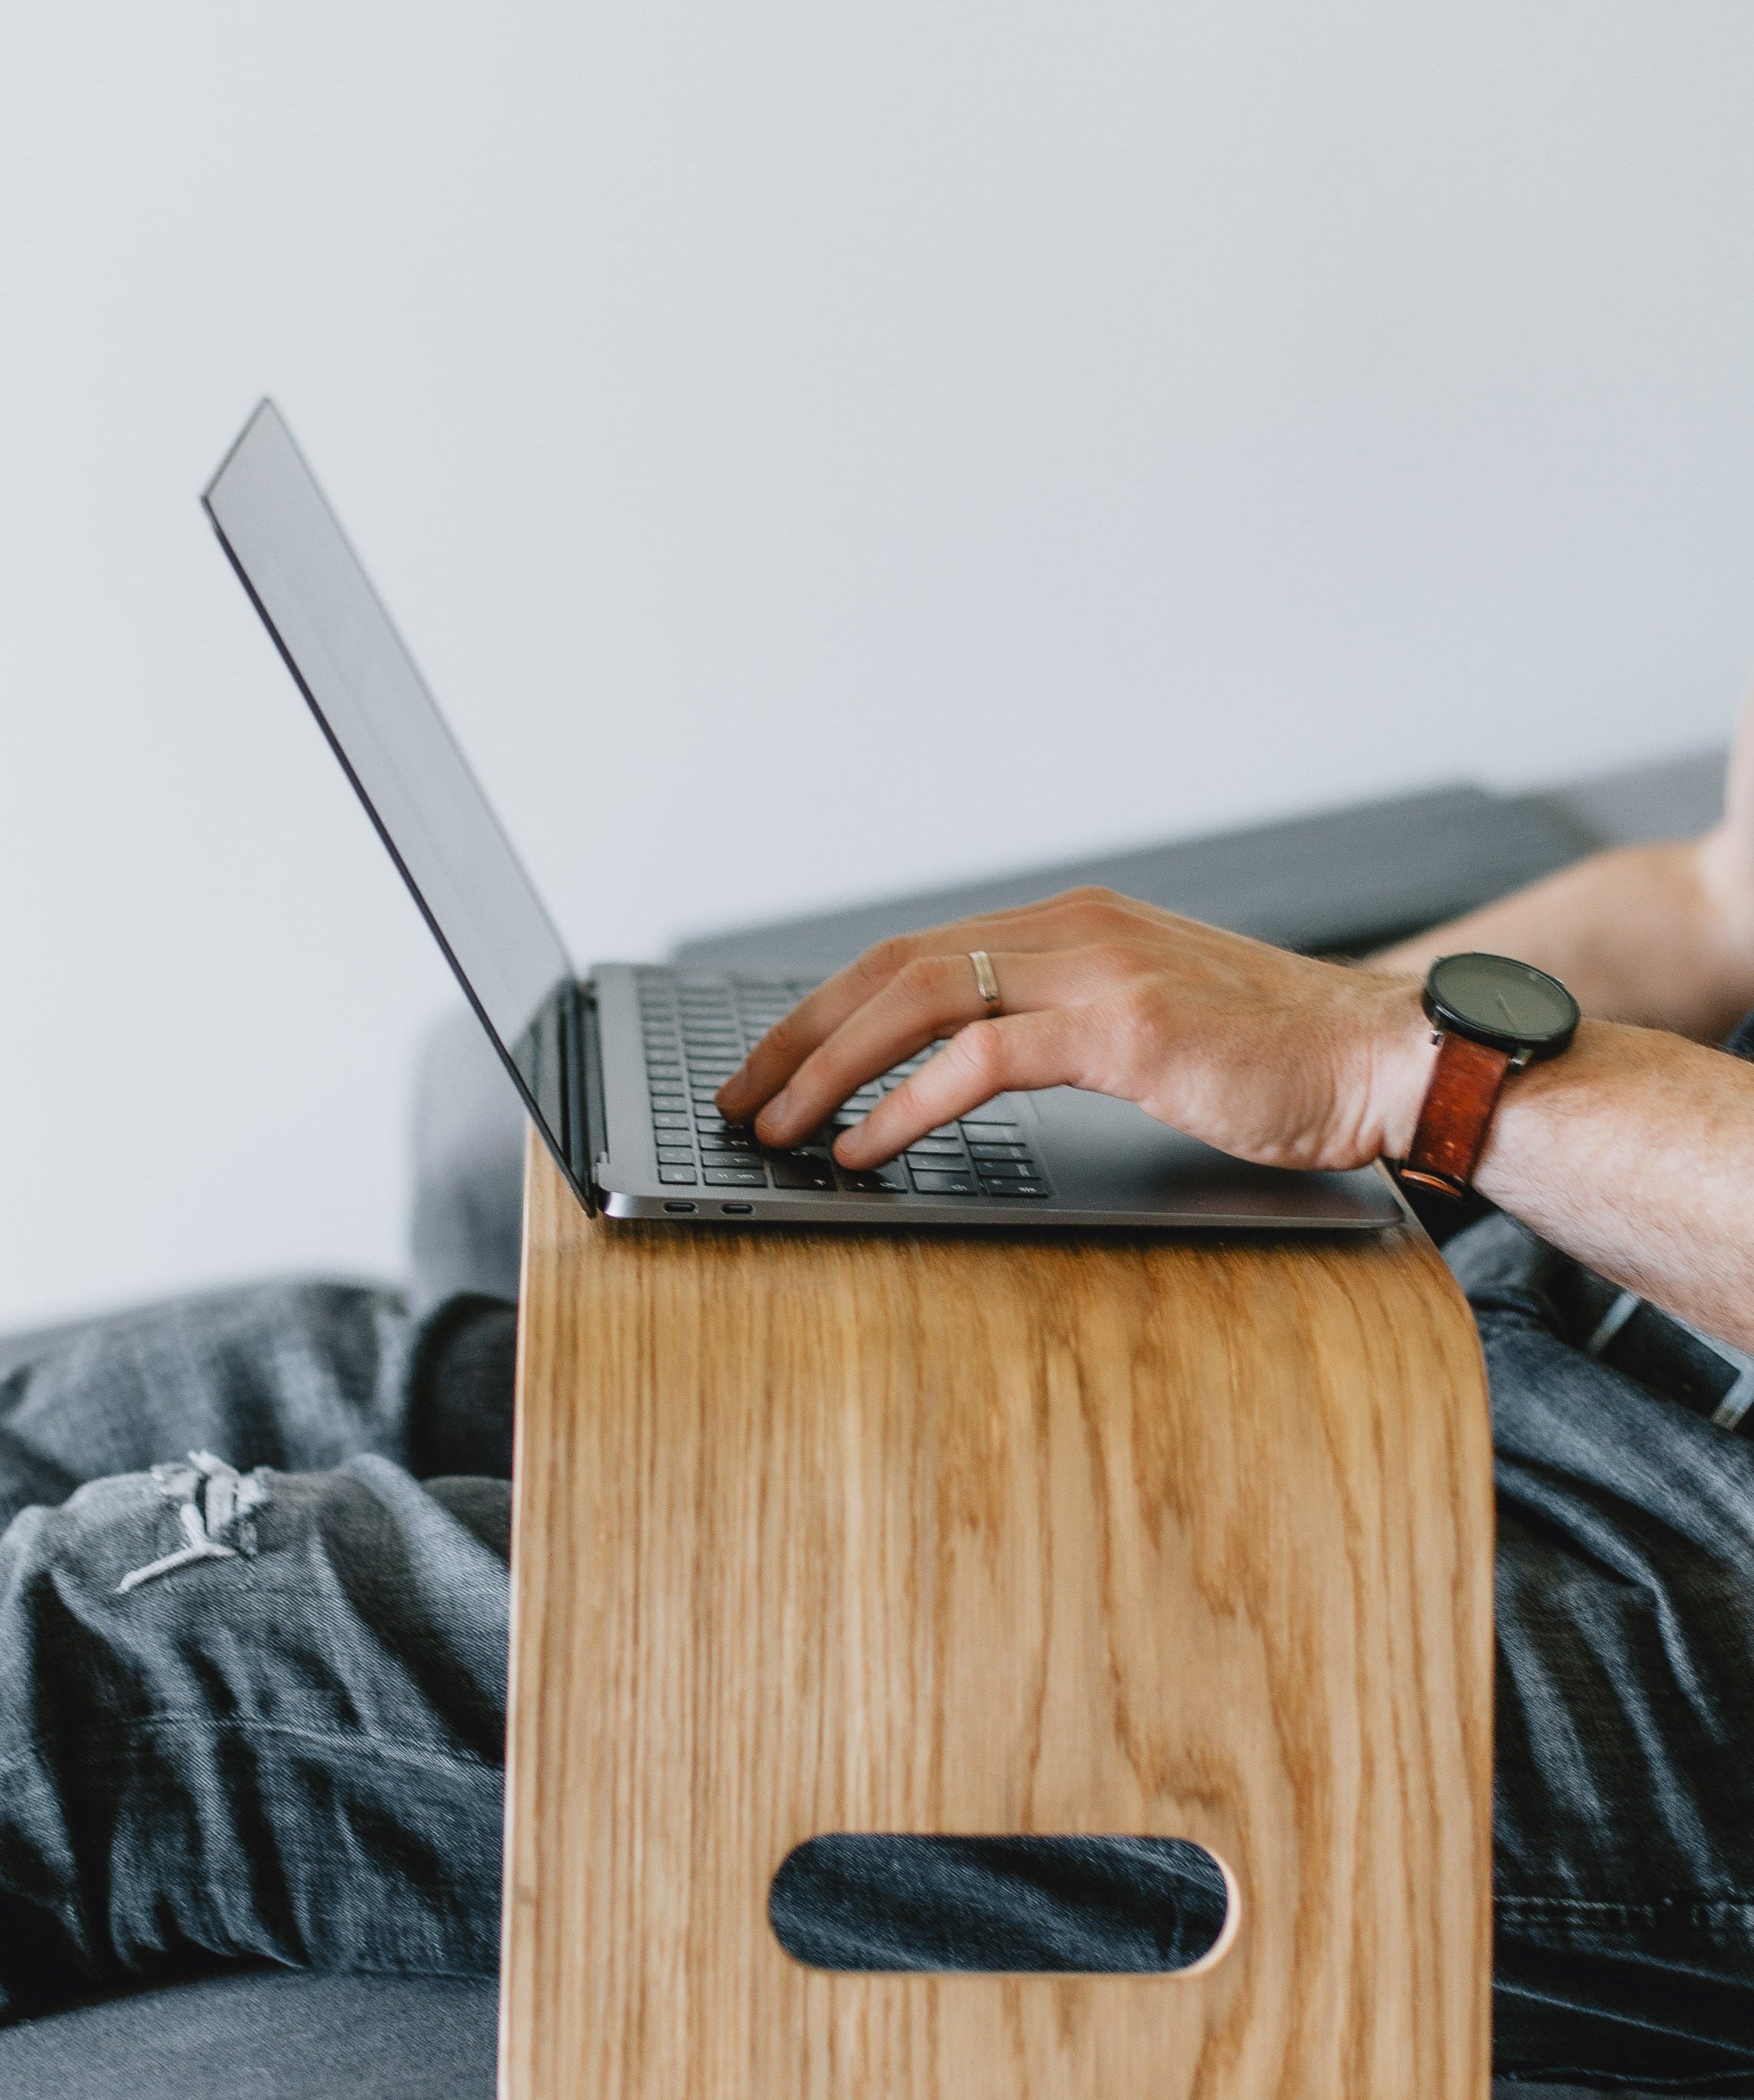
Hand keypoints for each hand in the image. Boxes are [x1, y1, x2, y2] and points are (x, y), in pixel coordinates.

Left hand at [715, 887, 1431, 1172]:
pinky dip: (905, 1103)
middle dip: (799, 1033)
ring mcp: (1099, 970)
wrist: (1388, 1057)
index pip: (913, 952)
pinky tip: (863, 1146)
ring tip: (776, 1127)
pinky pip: (982, 1059)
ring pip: (920, 999)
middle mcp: (1074, 928)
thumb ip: (1064, 1021)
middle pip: (892, 965)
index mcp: (1072, 923)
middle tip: (740, 1096)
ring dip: (830, 1069)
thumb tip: (967, 1063)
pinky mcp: (1127, 1028)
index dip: (828, 1007)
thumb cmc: (1276, 1057)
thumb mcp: (1151, 1020)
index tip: (774, 1061)